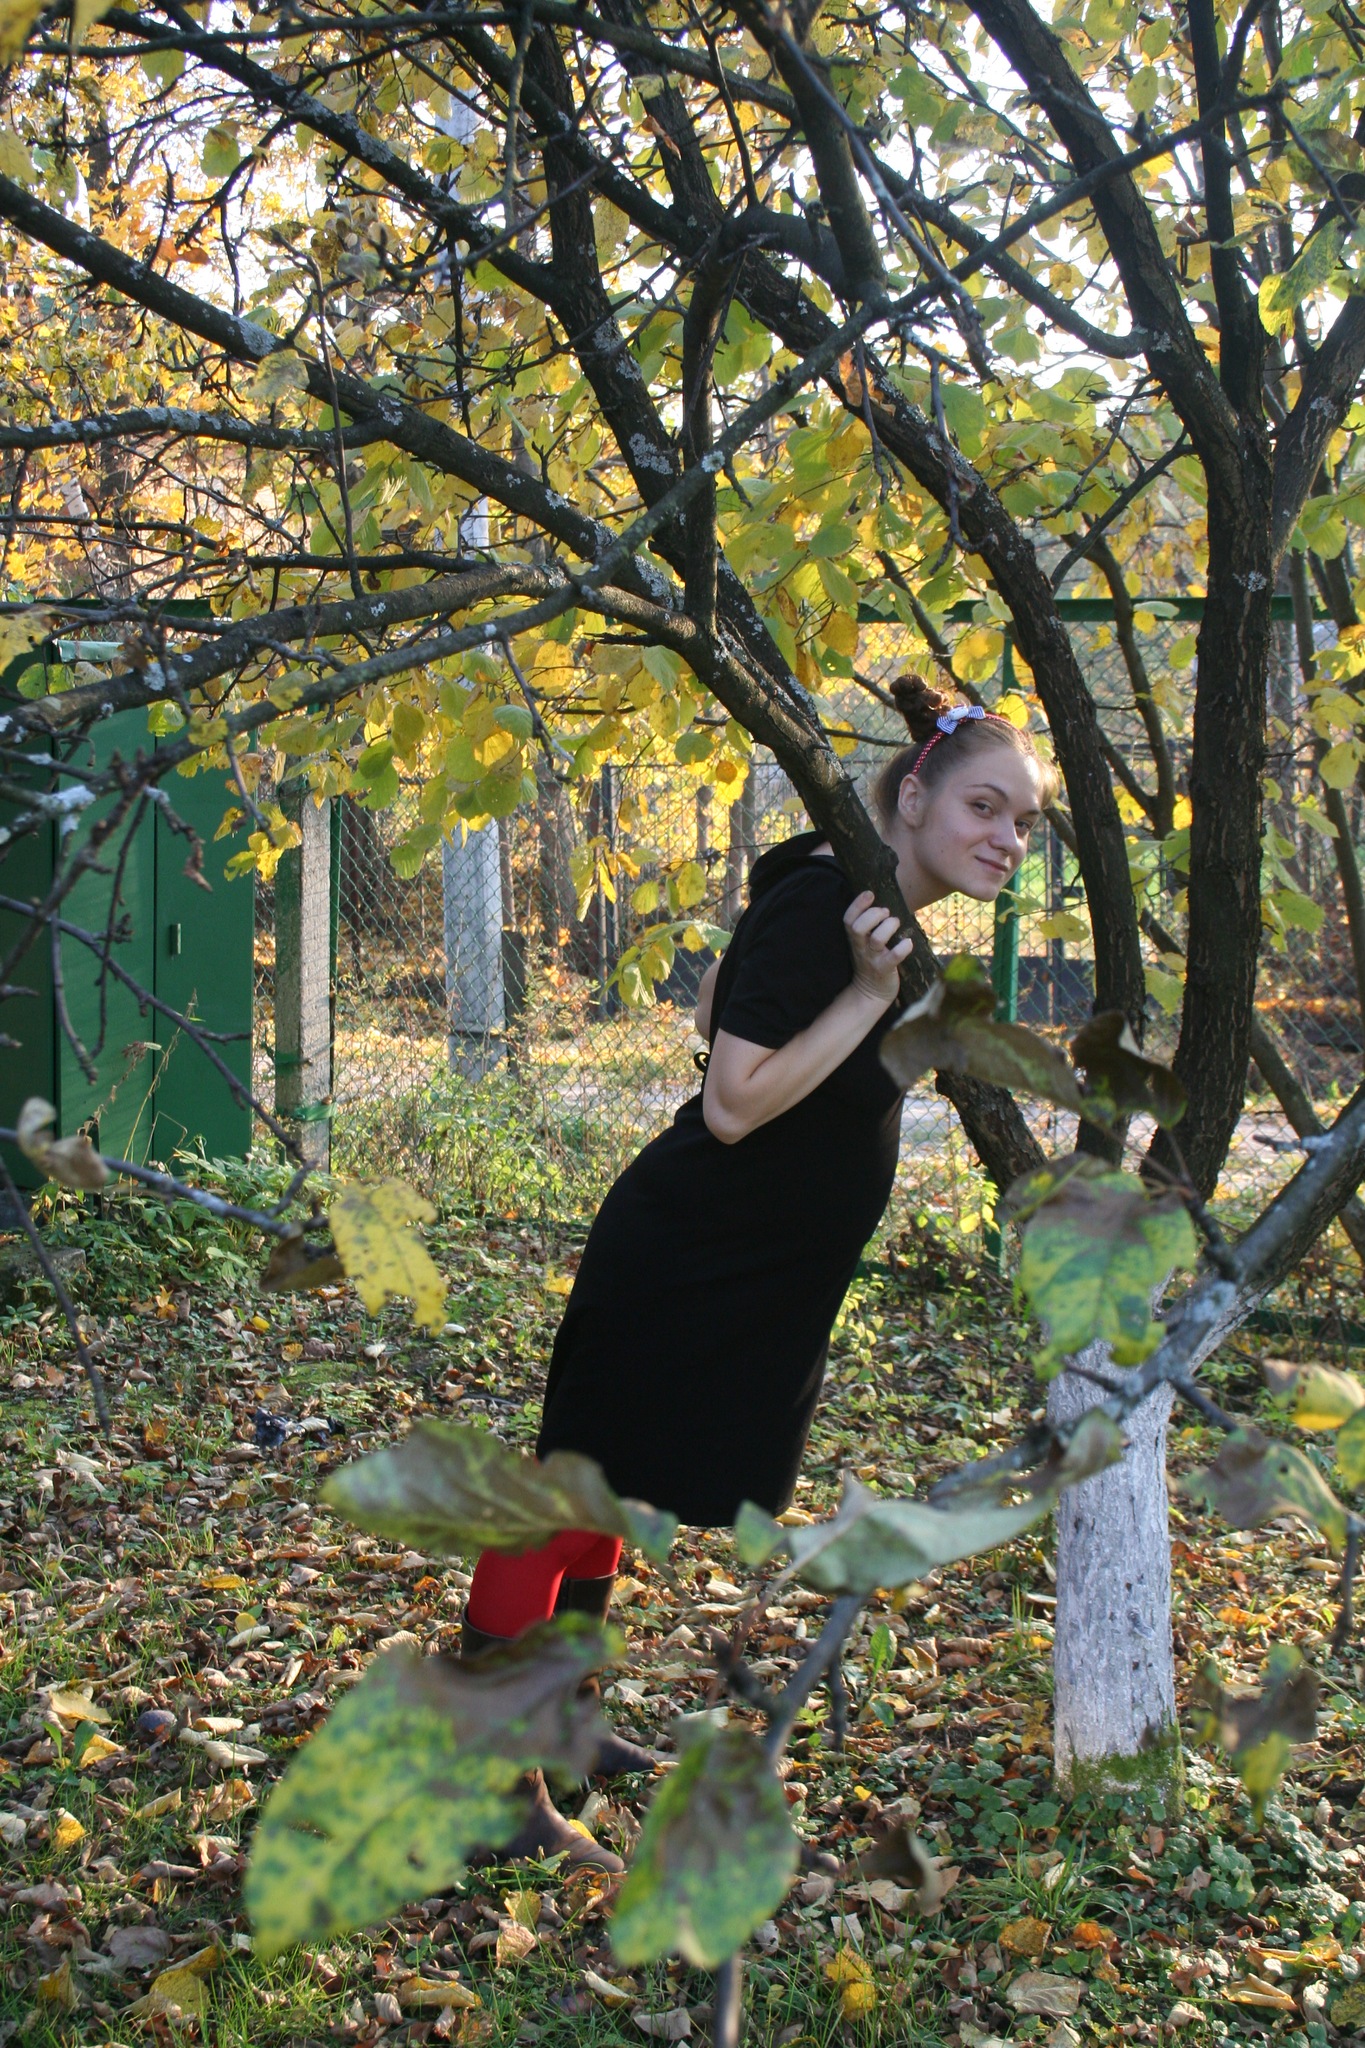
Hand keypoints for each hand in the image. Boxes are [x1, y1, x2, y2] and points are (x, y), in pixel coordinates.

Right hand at [843, 890, 914, 1005]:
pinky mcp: (885, 970)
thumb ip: (869, 925)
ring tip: (895, 924)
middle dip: (873, 915)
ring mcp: (872, 959)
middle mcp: (861, 948)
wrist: (870, 993)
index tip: (870, 894)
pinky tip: (908, 943)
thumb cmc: (871, 960)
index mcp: (855, 939)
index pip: (848, 919)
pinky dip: (903, 948)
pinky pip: (893, 957)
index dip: (857, 905)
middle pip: (858, 928)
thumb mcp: (864, 943)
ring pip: (877, 940)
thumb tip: (884, 901)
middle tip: (885, 913)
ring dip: (889, 927)